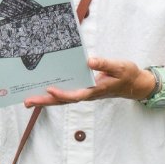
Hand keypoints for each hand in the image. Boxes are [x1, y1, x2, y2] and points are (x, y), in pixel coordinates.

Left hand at [24, 56, 154, 107]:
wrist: (136, 84)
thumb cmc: (128, 75)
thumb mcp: (120, 66)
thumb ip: (105, 64)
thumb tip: (89, 61)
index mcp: (95, 90)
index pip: (76, 95)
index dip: (63, 94)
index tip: (50, 90)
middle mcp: (88, 94)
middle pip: (64, 101)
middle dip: (46, 101)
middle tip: (28, 102)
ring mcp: (85, 93)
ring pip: (63, 99)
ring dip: (46, 100)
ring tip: (29, 100)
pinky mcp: (84, 90)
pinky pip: (67, 94)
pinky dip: (54, 95)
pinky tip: (43, 91)